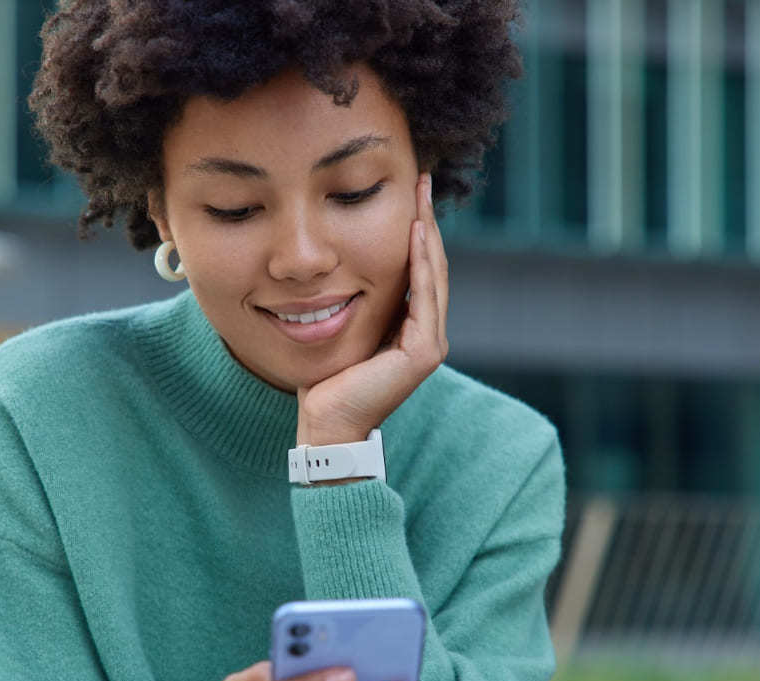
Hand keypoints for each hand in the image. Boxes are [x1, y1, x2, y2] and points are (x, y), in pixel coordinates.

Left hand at [295, 173, 449, 447]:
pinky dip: (420, 263)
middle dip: (427, 220)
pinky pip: (424, 297)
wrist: (327, 423)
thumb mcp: (345, 328)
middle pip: (431, 264)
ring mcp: (430, 343)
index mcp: (411, 327)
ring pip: (432, 275)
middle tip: (422, 179)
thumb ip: (357, 303)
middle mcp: (427, 333)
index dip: (417, 229)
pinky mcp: (423, 353)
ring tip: (421, 195)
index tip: (410, 192)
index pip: (419, 268)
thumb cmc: (328, 381)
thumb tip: (344, 267)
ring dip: (428, 232)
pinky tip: (415, 232)